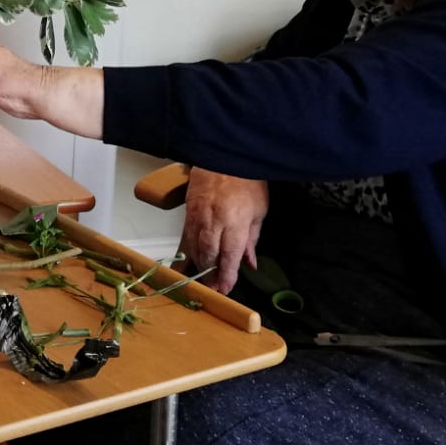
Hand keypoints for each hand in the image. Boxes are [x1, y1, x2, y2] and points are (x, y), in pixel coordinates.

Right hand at [180, 168, 268, 293]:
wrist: (224, 156)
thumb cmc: (246, 180)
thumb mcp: (259, 211)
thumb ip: (252, 239)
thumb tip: (249, 262)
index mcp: (235, 221)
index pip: (229, 256)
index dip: (226, 275)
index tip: (225, 289)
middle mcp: (214, 221)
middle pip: (208, 255)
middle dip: (211, 274)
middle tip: (214, 288)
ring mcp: (198, 216)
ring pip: (194, 248)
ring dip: (200, 264)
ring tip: (205, 276)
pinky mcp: (188, 211)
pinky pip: (186, 236)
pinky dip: (191, 250)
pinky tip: (195, 258)